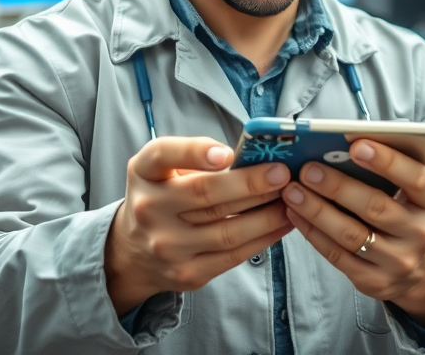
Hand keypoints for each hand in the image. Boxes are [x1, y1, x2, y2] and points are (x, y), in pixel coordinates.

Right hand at [105, 136, 293, 314]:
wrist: (134, 253)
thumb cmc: (160, 195)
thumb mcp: (162, 168)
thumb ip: (195, 155)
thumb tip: (250, 156)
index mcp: (143, 173)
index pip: (163, 155)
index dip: (196, 152)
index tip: (228, 153)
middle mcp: (149, 209)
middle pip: (205, 195)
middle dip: (250, 184)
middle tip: (282, 173)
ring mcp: (168, 245)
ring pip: (227, 230)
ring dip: (266, 214)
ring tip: (290, 197)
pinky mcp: (188, 272)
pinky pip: (234, 255)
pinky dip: (263, 238)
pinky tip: (283, 223)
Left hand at [282, 140, 424, 328]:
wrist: (421, 267)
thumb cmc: (410, 208)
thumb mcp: (418, 184)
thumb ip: (403, 157)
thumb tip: (365, 132)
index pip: (415, 179)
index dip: (387, 161)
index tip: (356, 144)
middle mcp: (421, 233)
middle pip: (376, 208)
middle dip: (338, 186)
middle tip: (308, 168)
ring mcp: (398, 262)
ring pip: (351, 235)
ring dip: (317, 210)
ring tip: (293, 189)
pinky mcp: (374, 282)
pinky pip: (337, 256)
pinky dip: (312, 232)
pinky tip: (294, 213)